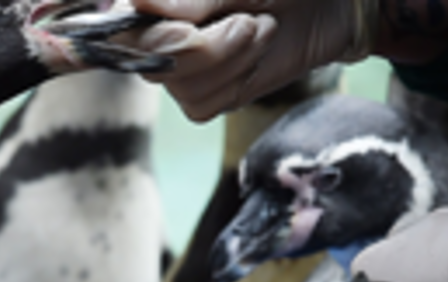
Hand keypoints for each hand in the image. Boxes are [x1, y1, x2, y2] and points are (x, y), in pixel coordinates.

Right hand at [121, 0, 376, 120]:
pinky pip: (202, 105)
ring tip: (259, 30)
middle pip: (151, 61)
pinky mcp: (207, 98)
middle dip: (205, 46)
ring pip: (181, 86)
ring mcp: (181, 71)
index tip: (163, 27)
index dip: (134, 30)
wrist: (328, 5)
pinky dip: (237, 80)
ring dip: (232, 59)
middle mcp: (158, 37)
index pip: (118, 27)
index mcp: (156, 3)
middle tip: (247, 21)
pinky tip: (257, 56)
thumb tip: (137, 0)